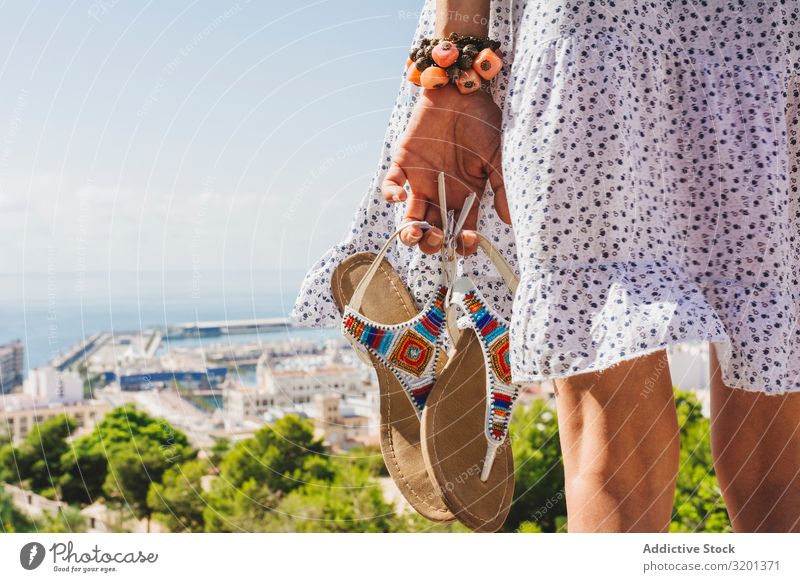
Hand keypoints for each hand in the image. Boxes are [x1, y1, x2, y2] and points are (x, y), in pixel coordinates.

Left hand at [381, 84, 508, 254]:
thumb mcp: (499, 156)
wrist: (462, 91)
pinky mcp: (404, 163)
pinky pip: (391, 185)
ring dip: (409, 232)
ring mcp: (422, 181)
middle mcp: (443, 194)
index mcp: (467, 196)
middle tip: (437, 237)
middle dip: (432, 243)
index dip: (462, 244)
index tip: (464, 244)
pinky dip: (391, 194)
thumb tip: (509, 220)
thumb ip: (502, 187)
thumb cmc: (484, 122)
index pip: (462, 232)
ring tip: (414, 232)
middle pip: (433, 232)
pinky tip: (400, 196)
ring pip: (410, 218)